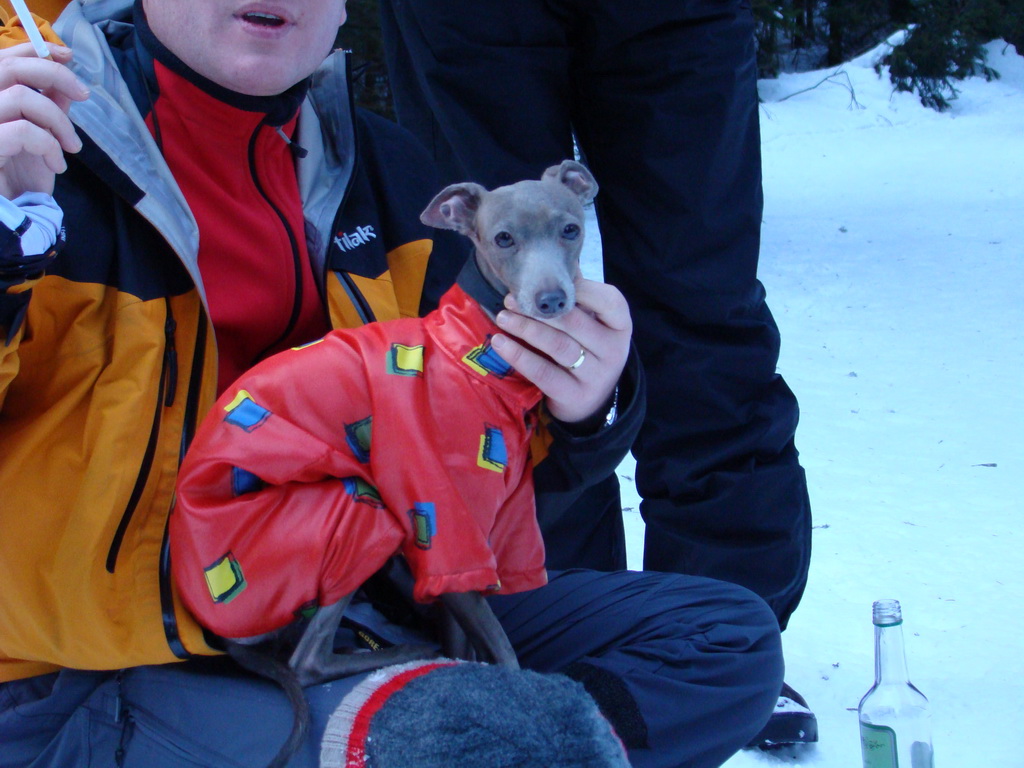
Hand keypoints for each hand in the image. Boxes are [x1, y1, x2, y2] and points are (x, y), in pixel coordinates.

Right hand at [0, 43, 87, 199]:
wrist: (8, 217)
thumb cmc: (20, 175)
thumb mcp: (38, 135)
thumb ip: (46, 104)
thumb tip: (63, 75)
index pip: (1, 58)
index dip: (33, 50)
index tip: (67, 55)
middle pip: (9, 68)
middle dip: (54, 74)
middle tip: (84, 95)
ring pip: (22, 97)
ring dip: (58, 121)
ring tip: (72, 146)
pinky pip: (23, 131)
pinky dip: (49, 145)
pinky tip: (58, 165)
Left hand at [492, 278, 631, 423]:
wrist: (591, 401)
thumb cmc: (587, 350)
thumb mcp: (592, 323)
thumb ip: (578, 295)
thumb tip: (558, 258)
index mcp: (621, 326)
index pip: (609, 301)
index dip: (581, 288)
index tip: (548, 281)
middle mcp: (614, 351)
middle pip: (575, 323)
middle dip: (540, 309)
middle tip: (511, 299)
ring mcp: (596, 375)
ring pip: (558, 346)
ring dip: (526, 329)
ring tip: (503, 317)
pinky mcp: (574, 395)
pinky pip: (544, 373)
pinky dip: (520, 356)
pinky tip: (501, 344)